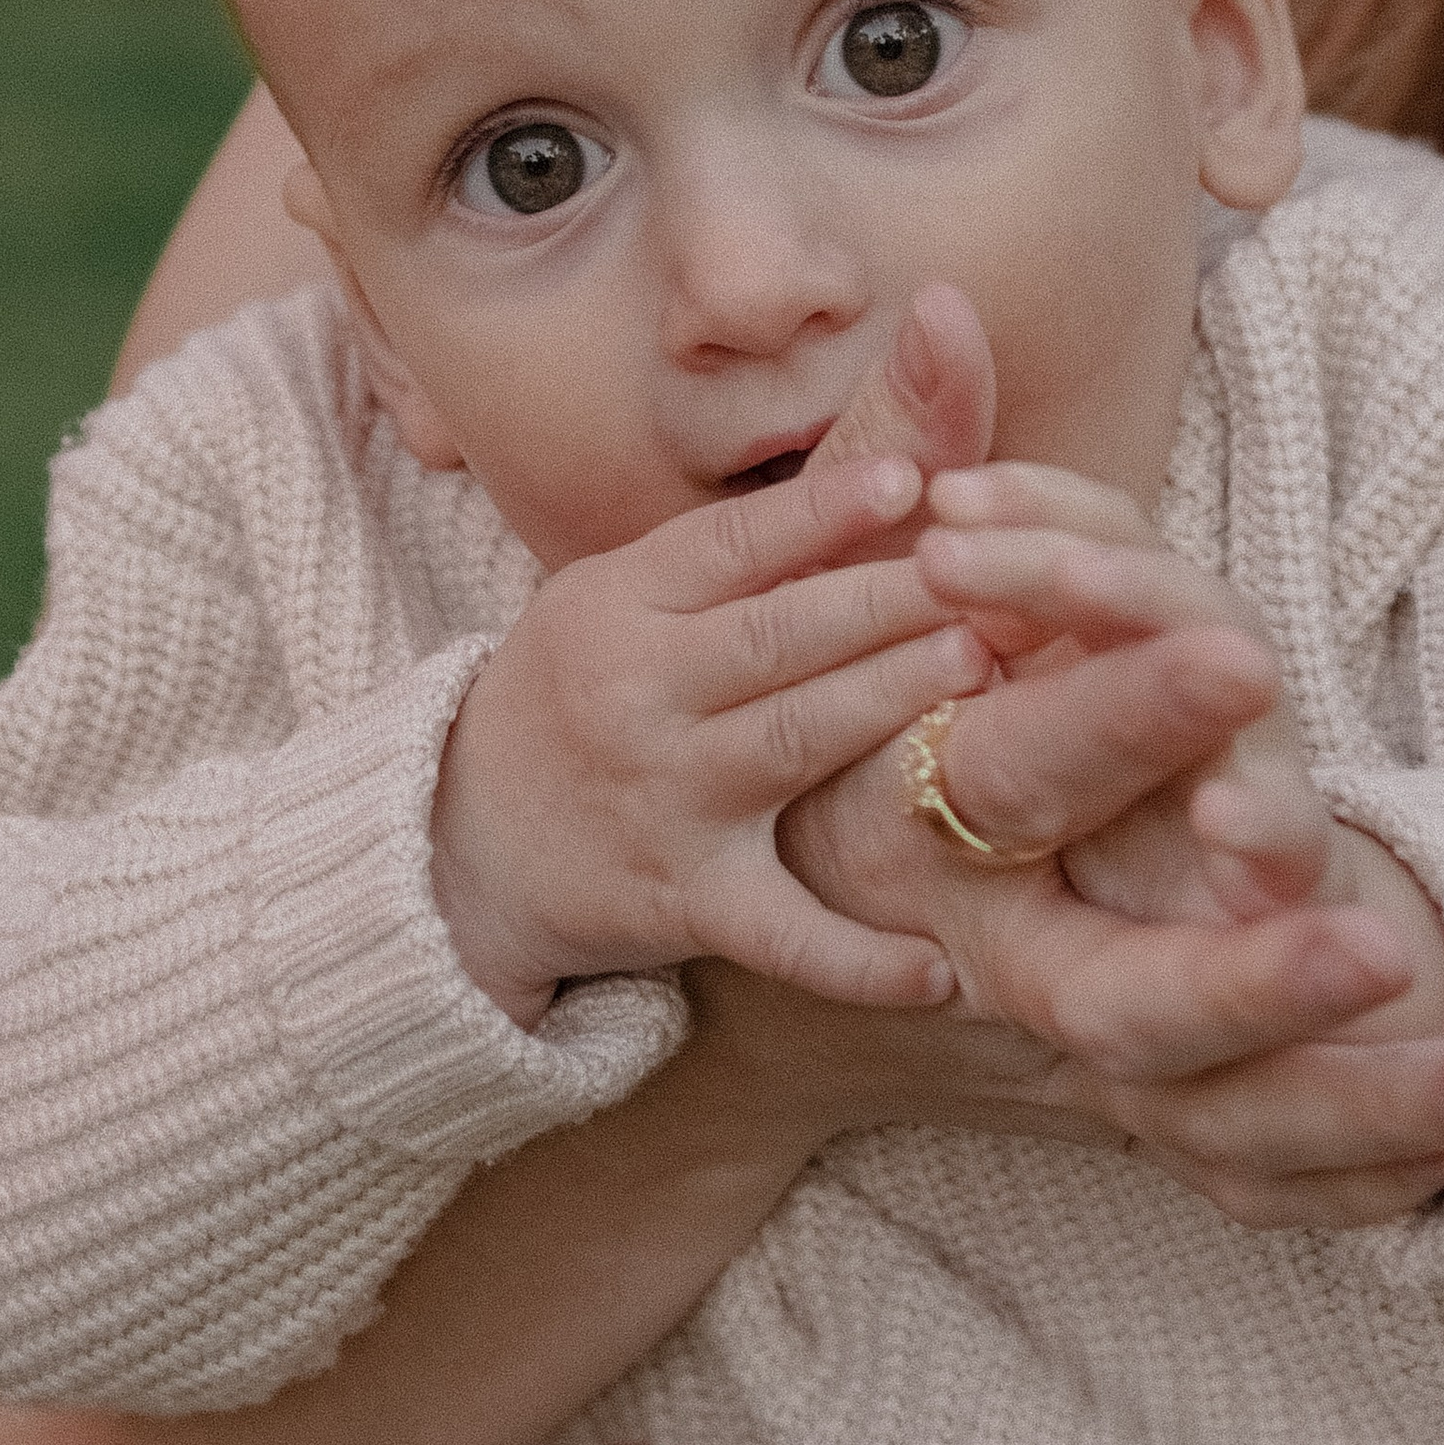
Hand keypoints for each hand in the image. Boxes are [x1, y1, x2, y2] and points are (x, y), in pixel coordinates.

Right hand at [431, 443, 990, 1023]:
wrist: (459, 844)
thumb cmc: (572, 697)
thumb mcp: (608, 603)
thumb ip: (717, 561)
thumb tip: (868, 487)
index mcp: (614, 609)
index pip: (729, 546)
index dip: (821, 509)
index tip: (910, 478)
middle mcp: (635, 700)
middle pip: (776, 638)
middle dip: (886, 599)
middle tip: (984, 570)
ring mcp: (663, 804)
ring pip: (792, 744)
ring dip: (889, 701)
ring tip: (978, 663)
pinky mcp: (686, 902)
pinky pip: (783, 933)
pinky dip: (861, 960)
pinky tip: (941, 966)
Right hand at [783, 474, 1443, 1227]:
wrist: (792, 971)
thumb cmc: (846, 727)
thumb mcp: (861, 588)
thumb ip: (904, 449)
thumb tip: (940, 305)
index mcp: (917, 819)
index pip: (1016, 768)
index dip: (1119, 715)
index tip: (1233, 657)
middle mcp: (992, 957)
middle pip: (1121, 998)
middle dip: (1254, 975)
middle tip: (1380, 942)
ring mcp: (1064, 1060)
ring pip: (1214, 1120)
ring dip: (1368, 1106)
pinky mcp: (1136, 1119)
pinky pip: (1249, 1184)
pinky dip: (1363, 1184)